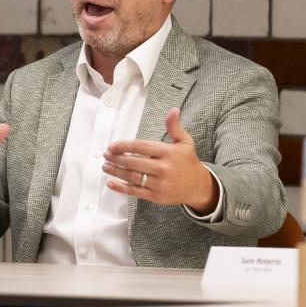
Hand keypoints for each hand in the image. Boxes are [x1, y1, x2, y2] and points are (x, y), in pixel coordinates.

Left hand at [101, 108, 219, 213]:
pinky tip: (110, 183)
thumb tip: (173, 110)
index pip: (142, 147)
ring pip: (132, 177)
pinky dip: (121, 188)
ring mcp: (159, 183)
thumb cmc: (188, 162)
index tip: (112, 146)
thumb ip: (174, 127)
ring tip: (105, 166)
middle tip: (106, 155)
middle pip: (134, 162)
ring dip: (116, 172)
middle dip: (117, 158)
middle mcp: (163, 168)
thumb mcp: (185, 142)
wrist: (199, 186)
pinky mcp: (155, 196)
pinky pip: (135, 191)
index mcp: (168, 153)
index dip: (125, 146)